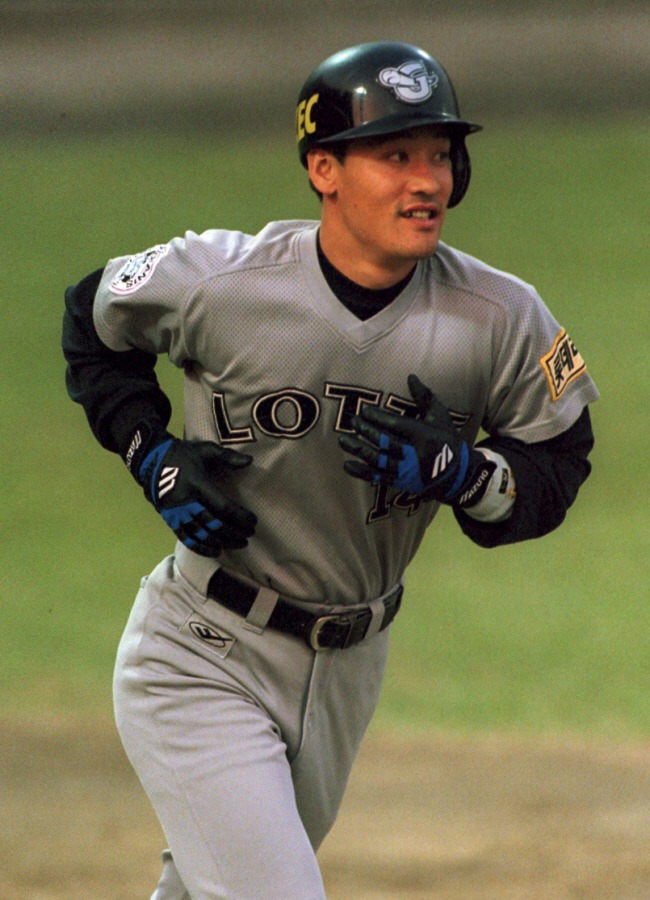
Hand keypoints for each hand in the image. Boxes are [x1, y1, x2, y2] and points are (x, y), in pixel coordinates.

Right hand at [135, 435, 256, 555]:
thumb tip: (250, 461)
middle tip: (249, 535)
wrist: (149, 461)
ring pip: (202, 534)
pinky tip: (216, 551)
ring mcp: (177, 513)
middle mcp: (186, 502)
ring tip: (239, 544)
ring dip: (222, 542)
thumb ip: (227, 456)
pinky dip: (202, 548)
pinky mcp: (170, 520)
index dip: (240, 517)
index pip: (223, 507)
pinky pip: (186, 539)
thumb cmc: (182, 455)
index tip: (253, 521)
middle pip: (214, 524)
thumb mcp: (205, 449)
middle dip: (235, 532)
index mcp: (197, 484)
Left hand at [338, 374, 494, 504]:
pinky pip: (378, 478)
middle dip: (366, 431)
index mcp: (425, 436)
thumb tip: (410, 376)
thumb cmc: (447, 439)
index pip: (397, 426)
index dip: (379, 418)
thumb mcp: (440, 416)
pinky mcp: (402, 483)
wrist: (459, 475)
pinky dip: (361, 473)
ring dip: (359, 450)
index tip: (364, 411)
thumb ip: (424, 396)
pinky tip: (347, 465)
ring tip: (342, 440)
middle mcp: (415, 455)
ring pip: (378, 461)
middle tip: (352, 421)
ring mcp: (407, 471)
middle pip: (385, 442)